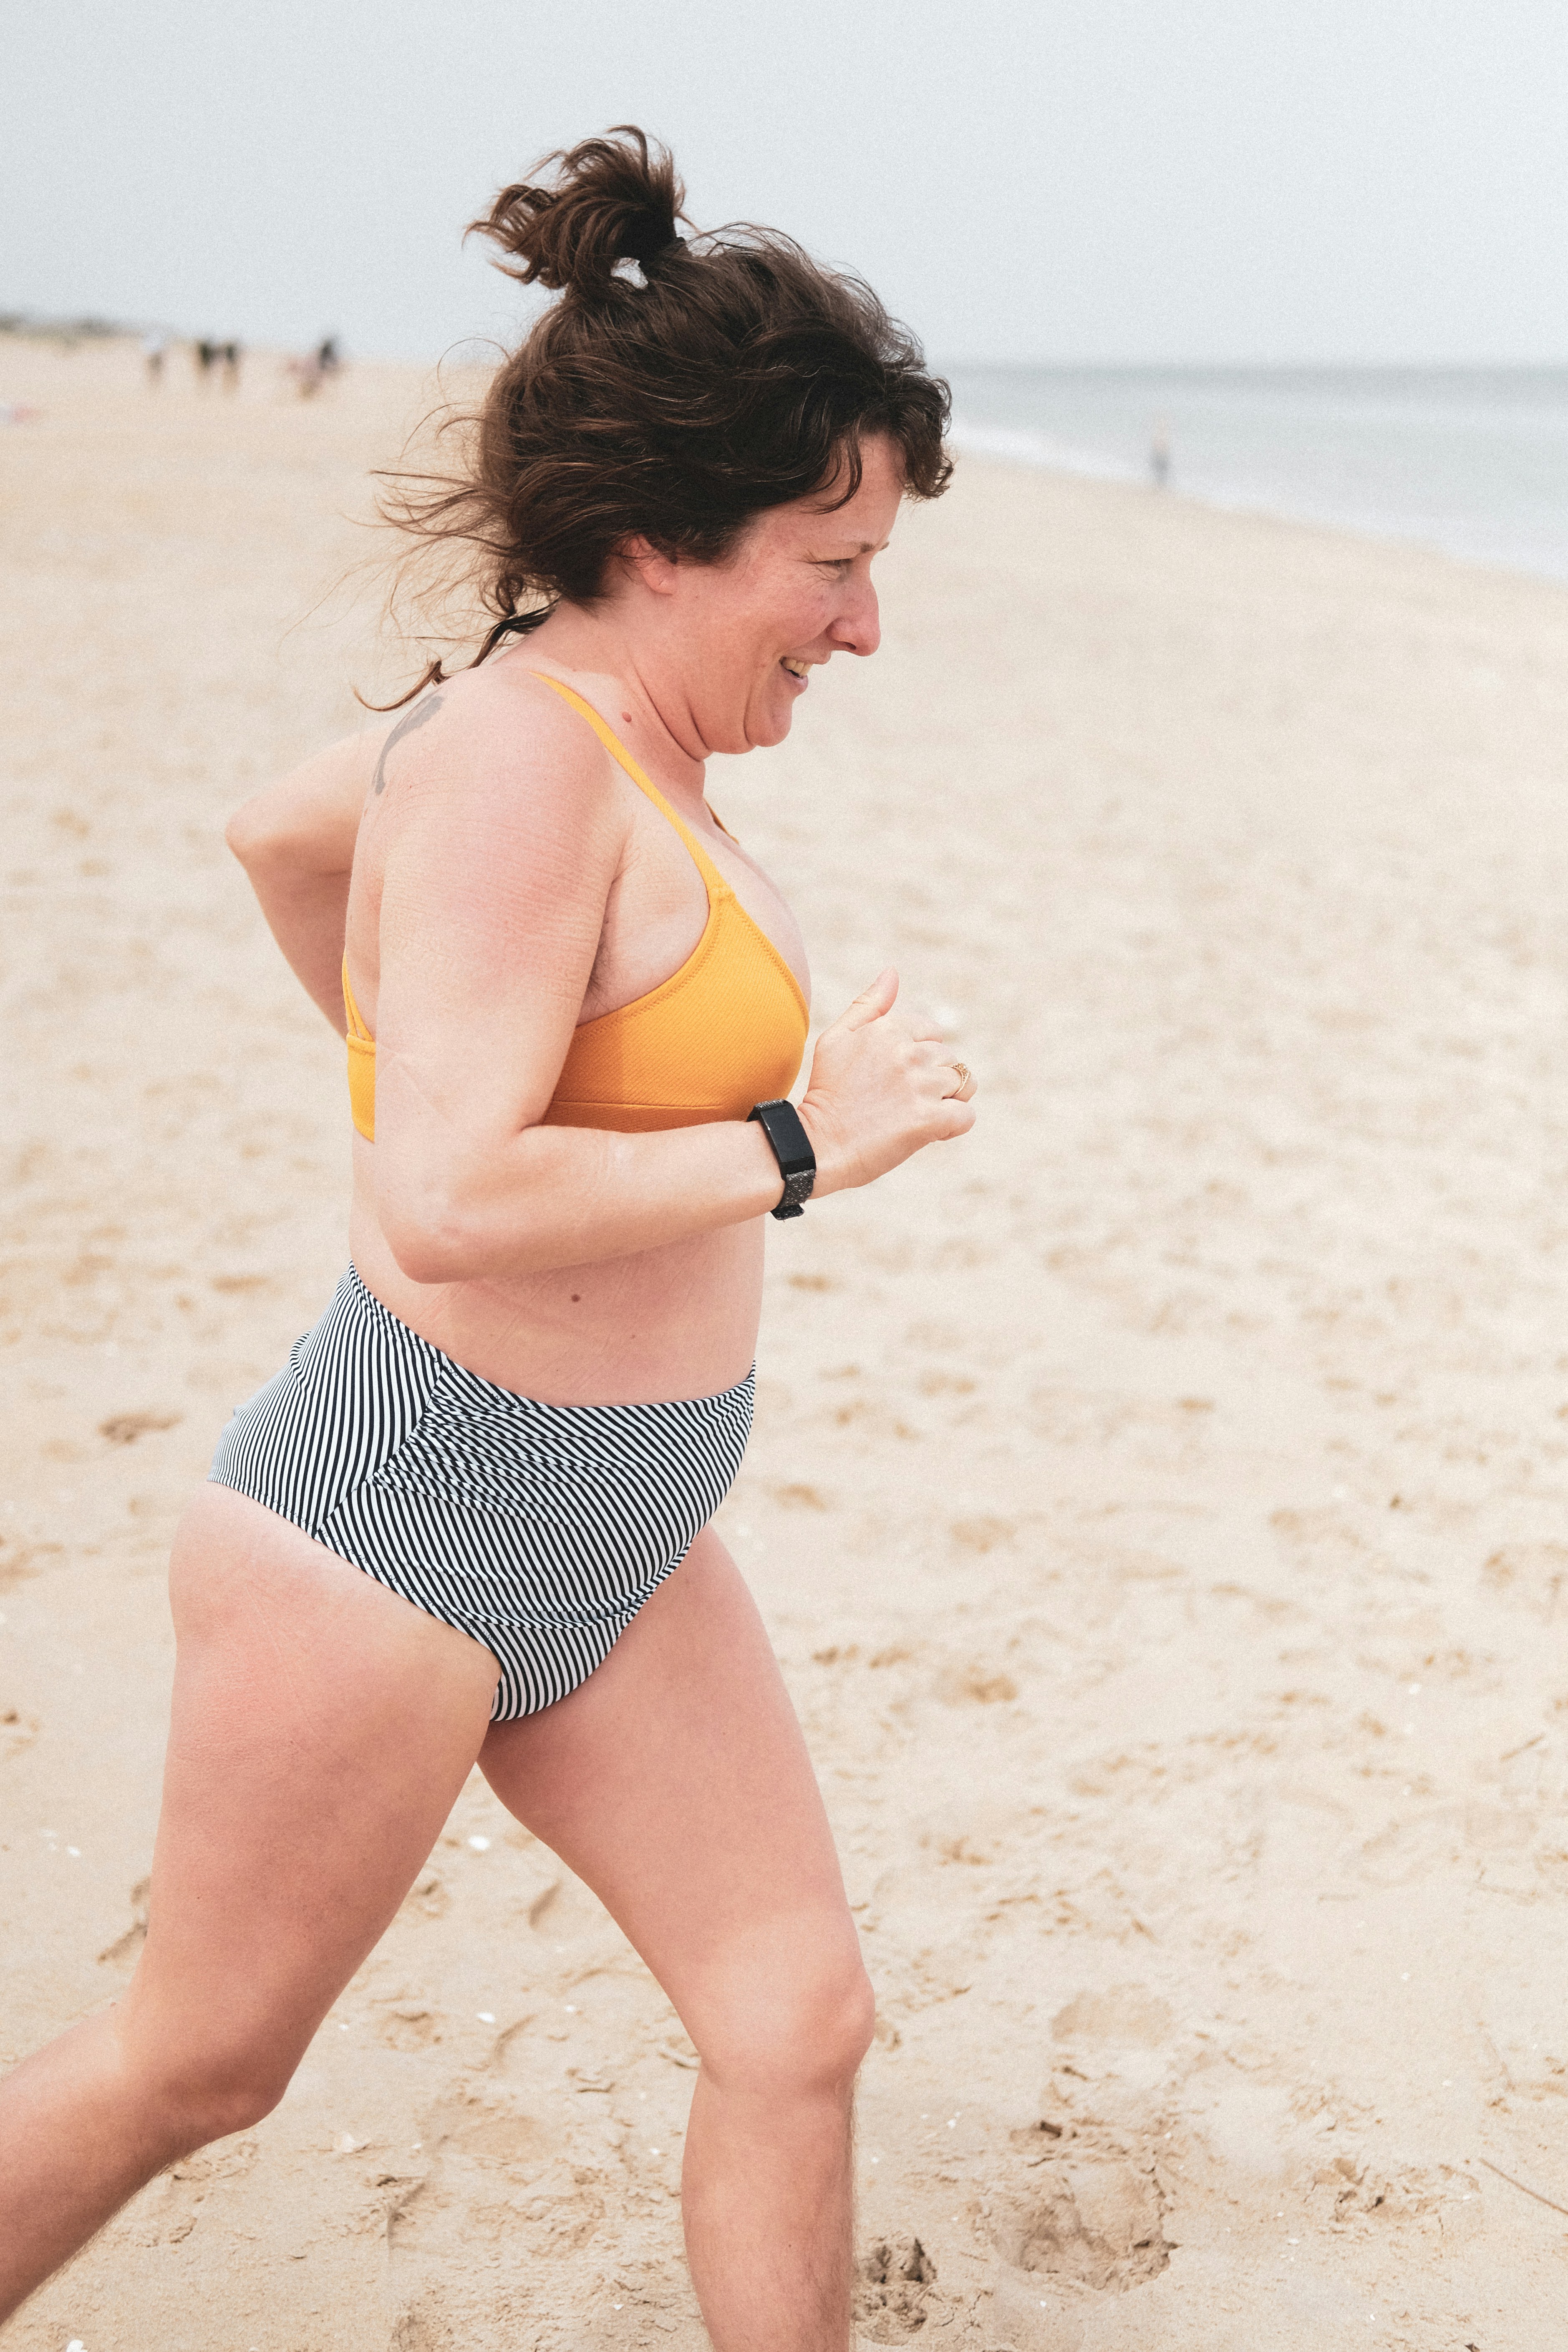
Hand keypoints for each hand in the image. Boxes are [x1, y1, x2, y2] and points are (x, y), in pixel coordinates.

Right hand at [797, 968, 977, 1195]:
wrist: (816, 1145)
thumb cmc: (826, 1093)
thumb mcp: (836, 1039)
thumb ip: (868, 1005)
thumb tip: (892, 972)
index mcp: (888, 1029)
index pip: (933, 1033)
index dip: (920, 1058)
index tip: (896, 1078)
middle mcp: (907, 1052)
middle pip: (949, 1059)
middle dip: (933, 1079)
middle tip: (900, 1101)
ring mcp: (919, 1085)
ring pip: (964, 1084)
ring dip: (947, 1100)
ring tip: (916, 1114)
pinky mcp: (927, 1119)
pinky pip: (965, 1116)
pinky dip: (953, 1126)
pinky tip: (929, 1132)